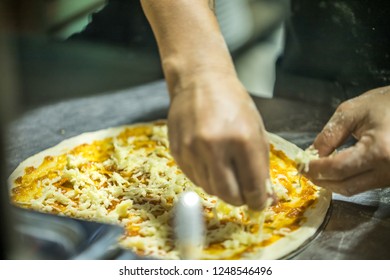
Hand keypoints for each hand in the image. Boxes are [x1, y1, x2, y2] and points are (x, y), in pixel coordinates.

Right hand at [168, 72, 271, 209]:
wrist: (200, 82)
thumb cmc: (233, 103)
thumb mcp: (256, 130)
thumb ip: (260, 166)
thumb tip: (265, 197)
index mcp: (242, 140)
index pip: (253, 187)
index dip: (259, 201)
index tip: (259, 202)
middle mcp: (215, 147)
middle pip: (230, 195)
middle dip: (240, 199)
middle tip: (244, 192)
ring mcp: (192, 150)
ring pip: (211, 190)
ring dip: (222, 187)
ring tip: (226, 167)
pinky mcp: (177, 151)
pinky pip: (195, 179)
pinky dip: (206, 177)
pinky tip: (210, 160)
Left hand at [306, 86, 389, 194]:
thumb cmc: (385, 104)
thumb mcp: (351, 113)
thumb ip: (328, 136)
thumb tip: (311, 155)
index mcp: (379, 150)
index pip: (337, 168)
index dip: (315, 168)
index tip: (300, 164)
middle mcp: (388, 169)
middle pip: (344, 185)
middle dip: (320, 179)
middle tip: (304, 169)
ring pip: (353, 189)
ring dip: (331, 182)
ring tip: (316, 169)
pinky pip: (362, 185)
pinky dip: (344, 180)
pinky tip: (333, 170)